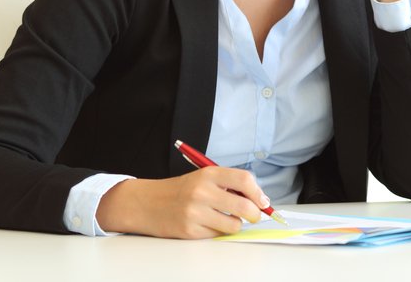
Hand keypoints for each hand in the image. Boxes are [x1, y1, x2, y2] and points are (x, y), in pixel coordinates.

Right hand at [95, 167, 267, 238]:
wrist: (146, 203)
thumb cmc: (180, 191)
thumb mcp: (203, 178)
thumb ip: (228, 184)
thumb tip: (258, 200)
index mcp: (208, 174)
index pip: (244, 179)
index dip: (258, 193)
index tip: (263, 201)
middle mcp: (202, 191)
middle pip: (244, 206)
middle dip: (255, 214)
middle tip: (254, 216)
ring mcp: (196, 212)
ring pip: (234, 225)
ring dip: (234, 225)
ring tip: (225, 219)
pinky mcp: (190, 231)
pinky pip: (217, 236)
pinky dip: (217, 232)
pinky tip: (207, 224)